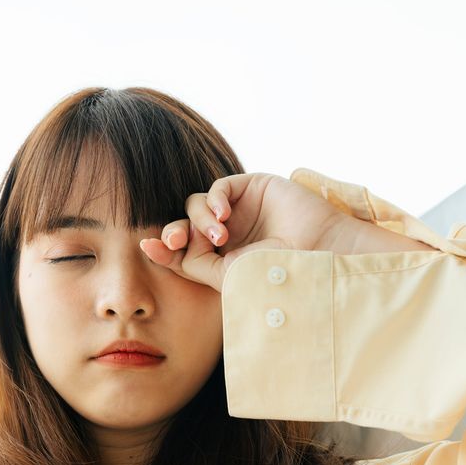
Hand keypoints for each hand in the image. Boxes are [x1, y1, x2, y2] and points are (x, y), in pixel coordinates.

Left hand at [137, 170, 348, 292]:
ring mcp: (239, 210)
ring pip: (196, 205)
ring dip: (200, 221)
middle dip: (175, 232)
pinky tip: (224, 216)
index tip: (149, 247)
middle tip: (174, 240)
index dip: (164, 247)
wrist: (316, 255)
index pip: (182, 250)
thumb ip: (193, 263)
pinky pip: (218, 187)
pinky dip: (213, 200)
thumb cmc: (274, 273)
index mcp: (220, 259)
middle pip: (184, 225)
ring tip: (220, 237)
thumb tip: (164, 246)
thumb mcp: (227, 276)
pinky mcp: (251, 187)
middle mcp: (228, 234)